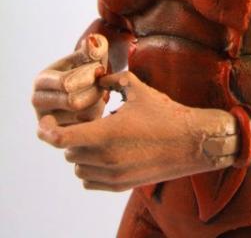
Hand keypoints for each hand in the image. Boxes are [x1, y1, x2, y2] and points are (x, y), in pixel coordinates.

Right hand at [32, 34, 108, 124]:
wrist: (83, 88)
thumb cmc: (87, 69)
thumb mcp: (90, 57)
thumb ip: (93, 49)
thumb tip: (93, 43)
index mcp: (42, 80)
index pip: (66, 83)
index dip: (88, 76)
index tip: (100, 70)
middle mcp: (38, 101)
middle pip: (73, 102)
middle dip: (94, 91)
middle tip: (103, 84)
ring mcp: (46, 121)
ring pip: (81, 117)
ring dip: (97, 103)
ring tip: (99, 93)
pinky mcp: (59, 135)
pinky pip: (85, 130)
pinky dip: (96, 117)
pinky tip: (96, 105)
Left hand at [37, 71, 238, 191]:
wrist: (192, 142)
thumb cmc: (166, 113)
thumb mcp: (138, 89)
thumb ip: (113, 80)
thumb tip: (97, 78)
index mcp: (107, 133)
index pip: (61, 139)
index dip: (47, 131)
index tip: (45, 123)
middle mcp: (106, 158)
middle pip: (69, 151)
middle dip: (72, 136)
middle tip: (85, 122)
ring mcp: (113, 175)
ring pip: (78, 167)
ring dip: (80, 153)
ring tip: (97, 136)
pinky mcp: (120, 185)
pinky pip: (89, 181)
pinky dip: (89, 168)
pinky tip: (104, 152)